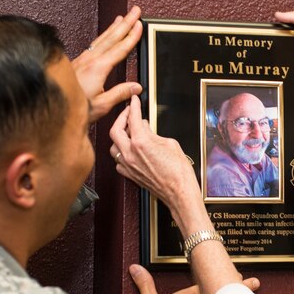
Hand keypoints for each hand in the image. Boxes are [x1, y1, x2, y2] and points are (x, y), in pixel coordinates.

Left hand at [73, 6, 142, 121]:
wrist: (52, 106)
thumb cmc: (74, 108)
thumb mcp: (102, 105)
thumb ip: (120, 94)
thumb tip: (136, 87)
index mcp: (98, 68)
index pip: (120, 49)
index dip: (131, 37)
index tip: (140, 25)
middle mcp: (90, 60)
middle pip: (112, 37)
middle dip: (125, 23)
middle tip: (135, 11)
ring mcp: (83, 59)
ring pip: (102, 38)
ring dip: (114, 27)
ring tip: (122, 18)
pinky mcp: (78, 63)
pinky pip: (94, 44)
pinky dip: (103, 36)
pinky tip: (104, 36)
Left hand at [108, 95, 198, 211]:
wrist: (179, 192)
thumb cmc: (179, 172)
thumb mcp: (170, 143)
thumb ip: (154, 134)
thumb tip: (147, 130)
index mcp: (141, 142)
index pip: (132, 118)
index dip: (133, 106)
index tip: (134, 101)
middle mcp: (130, 154)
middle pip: (115, 130)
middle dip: (121, 118)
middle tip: (128, 113)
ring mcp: (128, 165)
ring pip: (113, 146)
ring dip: (119, 137)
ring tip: (129, 132)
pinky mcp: (130, 175)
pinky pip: (118, 161)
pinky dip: (121, 153)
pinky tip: (129, 151)